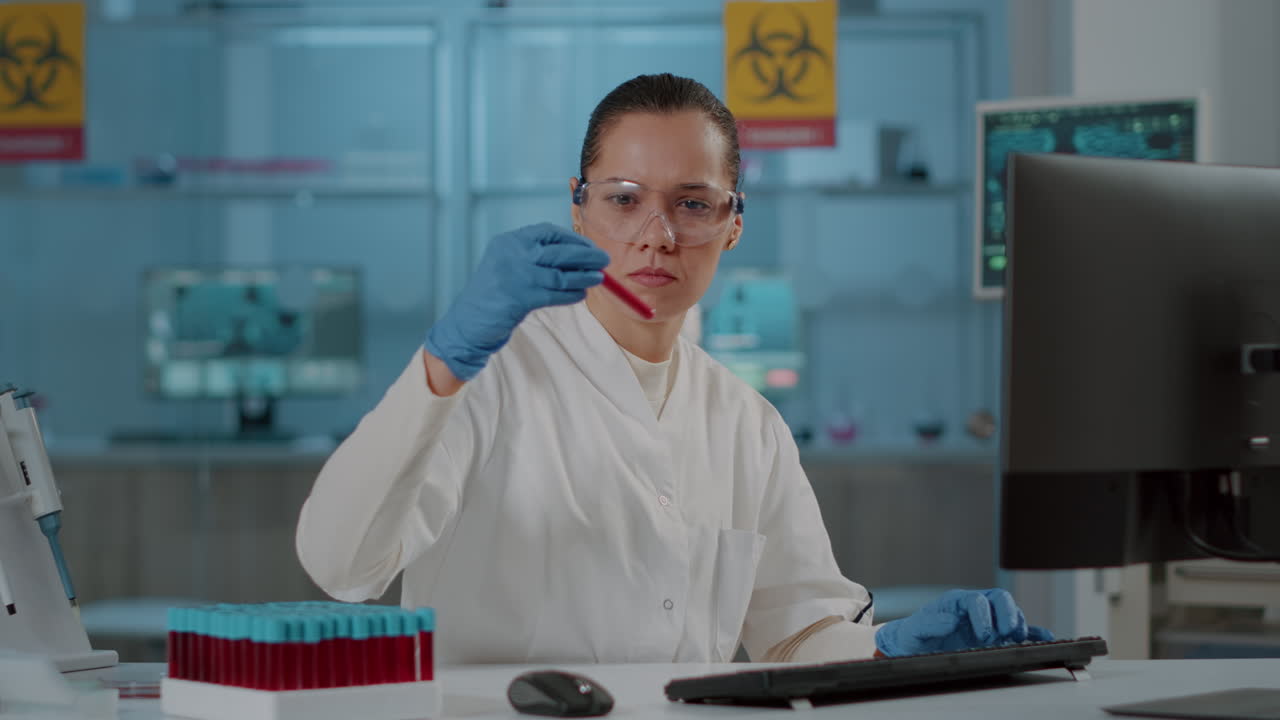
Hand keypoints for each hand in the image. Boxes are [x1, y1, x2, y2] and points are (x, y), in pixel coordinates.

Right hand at [425, 223, 608, 380]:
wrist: (467, 322)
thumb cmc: (493, 294)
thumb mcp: (508, 265)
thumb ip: (534, 257)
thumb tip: (576, 256)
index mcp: (509, 241)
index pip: (547, 232)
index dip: (572, 239)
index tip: (589, 247)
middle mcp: (512, 254)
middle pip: (558, 252)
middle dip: (585, 256)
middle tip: (604, 260)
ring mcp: (516, 275)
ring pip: (560, 274)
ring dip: (583, 277)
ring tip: (599, 278)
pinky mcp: (520, 298)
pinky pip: (554, 294)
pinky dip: (571, 294)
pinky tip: (581, 294)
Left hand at [874, 588, 1053, 656]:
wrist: (915, 648)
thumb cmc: (914, 636)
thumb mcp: (914, 630)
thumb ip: (928, 623)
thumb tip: (951, 620)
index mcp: (958, 602)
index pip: (977, 600)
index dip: (983, 615)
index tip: (983, 635)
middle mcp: (977, 609)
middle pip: (1000, 600)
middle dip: (1008, 614)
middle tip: (1008, 632)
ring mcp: (989, 622)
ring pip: (1011, 614)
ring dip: (1018, 625)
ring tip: (1016, 640)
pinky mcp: (996, 637)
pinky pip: (1019, 632)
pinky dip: (1033, 634)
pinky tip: (1045, 639)